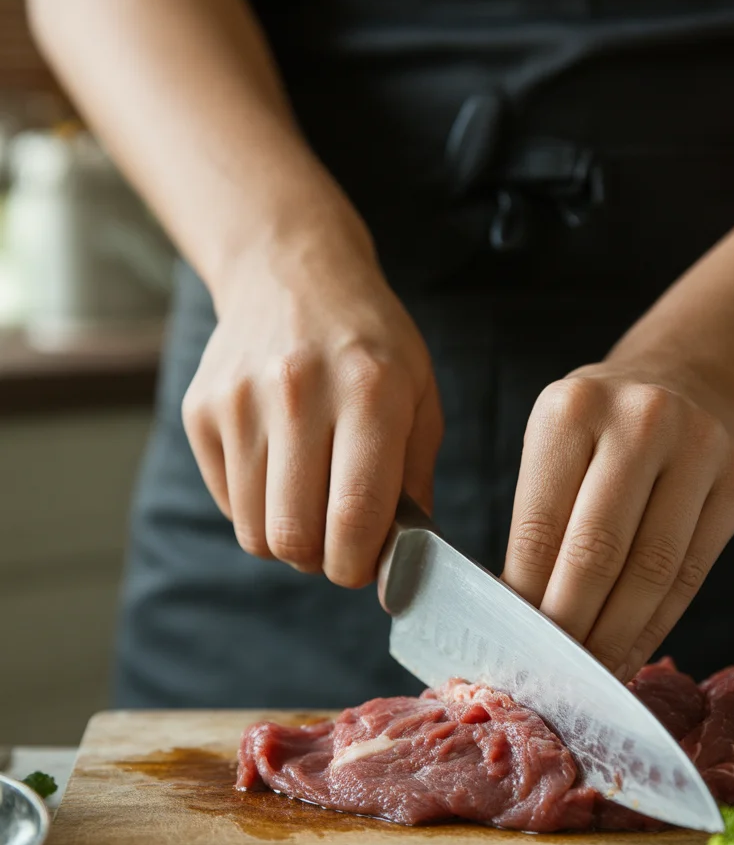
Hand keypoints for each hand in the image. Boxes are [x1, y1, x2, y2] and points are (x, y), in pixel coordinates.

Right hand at [181, 196, 442, 586]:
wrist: (291, 274)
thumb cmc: (370, 346)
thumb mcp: (420, 397)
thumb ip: (416, 480)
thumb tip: (405, 560)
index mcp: (369, 391)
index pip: (354, 514)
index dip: (360, 565)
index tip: (366, 570)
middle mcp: (297, 392)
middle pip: (294, 536)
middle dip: (321, 560)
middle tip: (339, 543)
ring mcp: (239, 400)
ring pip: (255, 531)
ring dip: (287, 538)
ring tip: (312, 503)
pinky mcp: (201, 411)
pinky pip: (229, 504)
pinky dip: (257, 508)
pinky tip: (281, 470)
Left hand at [503, 363, 733, 679]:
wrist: (685, 381)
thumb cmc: (599, 429)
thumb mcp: (554, 445)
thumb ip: (538, 519)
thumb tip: (514, 616)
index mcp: (572, 409)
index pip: (540, 526)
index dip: (524, 597)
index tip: (510, 645)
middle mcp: (641, 420)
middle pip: (598, 552)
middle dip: (570, 627)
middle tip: (549, 677)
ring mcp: (699, 448)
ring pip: (652, 572)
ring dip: (615, 637)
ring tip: (588, 676)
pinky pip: (691, 575)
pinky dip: (655, 626)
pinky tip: (629, 653)